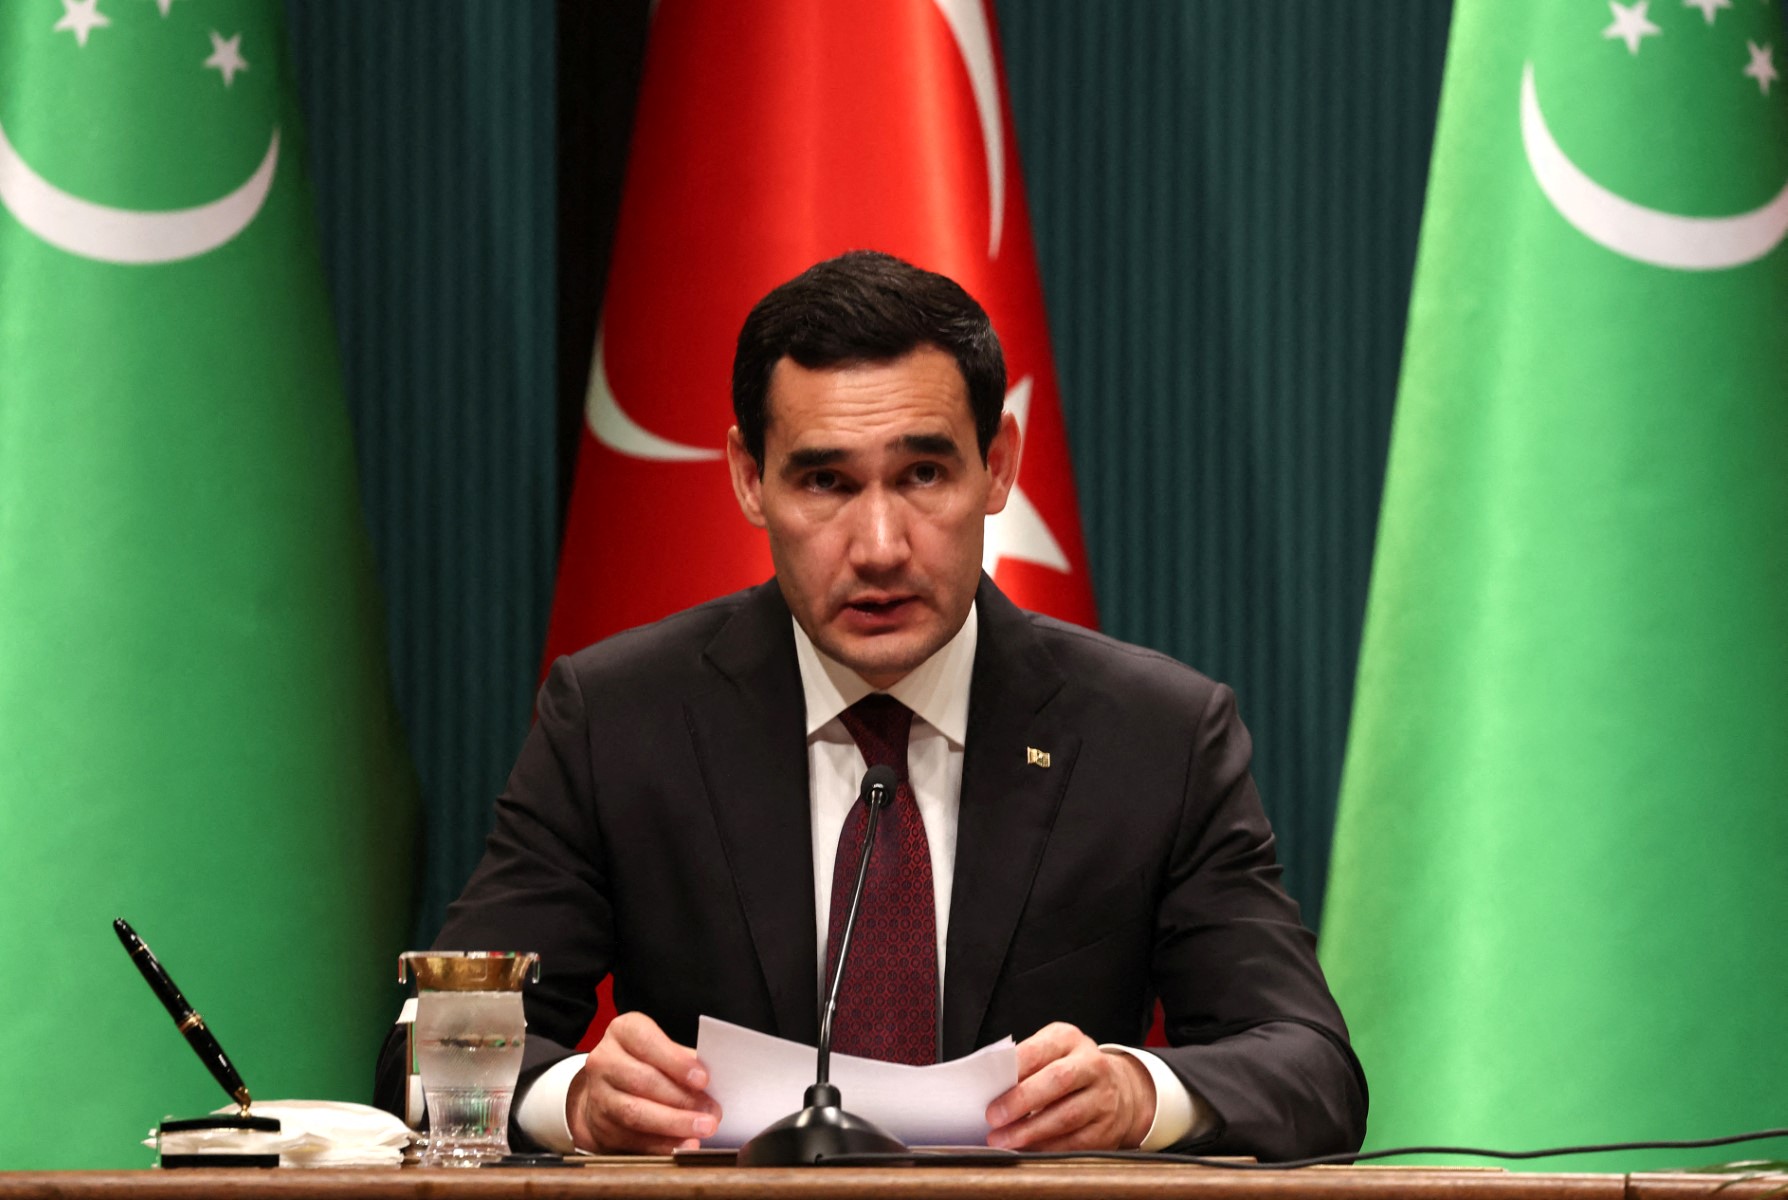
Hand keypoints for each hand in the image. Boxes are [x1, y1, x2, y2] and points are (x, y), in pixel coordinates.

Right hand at [565, 1012, 720, 1153]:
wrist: (607, 1087)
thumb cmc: (644, 1062)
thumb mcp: (661, 1049)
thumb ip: (683, 1061)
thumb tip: (712, 1084)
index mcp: (623, 1031)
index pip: (648, 1043)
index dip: (676, 1062)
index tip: (703, 1079)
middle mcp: (604, 1060)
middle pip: (643, 1081)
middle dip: (681, 1099)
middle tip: (711, 1112)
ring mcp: (598, 1095)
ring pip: (636, 1113)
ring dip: (673, 1124)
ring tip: (702, 1129)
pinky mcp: (601, 1125)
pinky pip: (633, 1138)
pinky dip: (662, 1144)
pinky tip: (684, 1145)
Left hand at [984, 1022, 1155, 1150]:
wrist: (1120, 1090)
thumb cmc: (1069, 1070)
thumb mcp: (1050, 1053)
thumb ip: (1024, 1065)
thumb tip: (990, 1089)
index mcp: (1070, 1039)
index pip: (1039, 1049)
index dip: (1015, 1068)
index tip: (989, 1085)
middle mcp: (1092, 1065)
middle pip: (1057, 1080)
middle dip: (1021, 1100)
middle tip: (993, 1117)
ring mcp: (1103, 1098)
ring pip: (1066, 1116)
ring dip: (1029, 1132)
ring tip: (1002, 1140)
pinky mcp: (1107, 1129)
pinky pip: (1074, 1143)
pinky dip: (1046, 1148)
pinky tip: (1026, 1150)